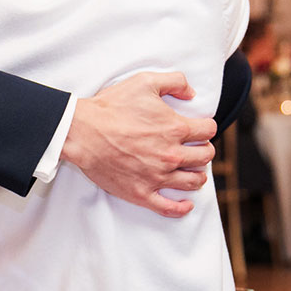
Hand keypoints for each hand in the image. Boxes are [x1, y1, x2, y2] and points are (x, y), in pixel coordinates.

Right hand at [60, 71, 217, 216]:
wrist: (81, 131)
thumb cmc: (111, 107)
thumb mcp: (145, 82)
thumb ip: (175, 82)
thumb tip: (192, 93)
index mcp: (175, 128)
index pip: (208, 130)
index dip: (206, 127)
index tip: (199, 128)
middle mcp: (171, 154)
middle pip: (205, 156)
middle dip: (203, 150)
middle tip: (194, 148)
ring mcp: (157, 176)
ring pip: (194, 181)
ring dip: (197, 174)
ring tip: (191, 169)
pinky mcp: (141, 192)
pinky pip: (169, 207)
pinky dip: (182, 208)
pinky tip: (187, 204)